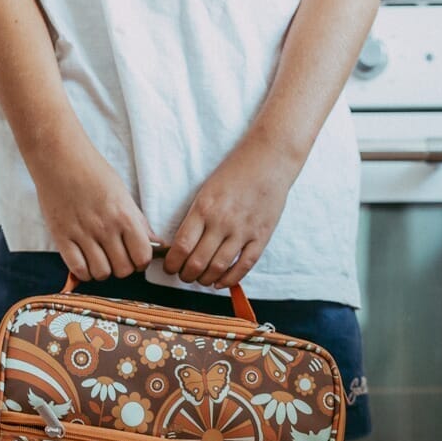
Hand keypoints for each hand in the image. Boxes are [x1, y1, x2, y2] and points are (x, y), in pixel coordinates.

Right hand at [31, 131, 155, 281]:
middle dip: (122, 267)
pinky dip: (84, 271)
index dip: (140, 261)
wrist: (59, 156)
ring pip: (101, 273)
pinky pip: (78, 269)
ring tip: (99, 258)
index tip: (134, 256)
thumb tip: (155, 243)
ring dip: (103, 270)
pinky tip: (84, 261)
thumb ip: (138, 221)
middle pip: (123, 270)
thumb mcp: (122, 193)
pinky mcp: (62, 237)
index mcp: (124, 215)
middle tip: (115, 256)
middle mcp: (105, 227)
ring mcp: (82, 233)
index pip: (142, 256)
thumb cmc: (93, 172)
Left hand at [163, 137, 298, 288]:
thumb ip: (196, 217)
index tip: (171, 268)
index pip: (181, 246)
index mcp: (204, 208)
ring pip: (218, 268)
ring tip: (201, 279)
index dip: (173, 264)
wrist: (270, 159)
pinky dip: (230, 279)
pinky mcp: (261, 236)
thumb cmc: (235, 172)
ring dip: (205, 280)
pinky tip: (221, 282)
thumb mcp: (207, 190)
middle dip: (186, 275)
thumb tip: (181, 245)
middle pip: (197, 262)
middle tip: (184, 276)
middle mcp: (222, 221)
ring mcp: (243, 230)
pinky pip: (244, 266)